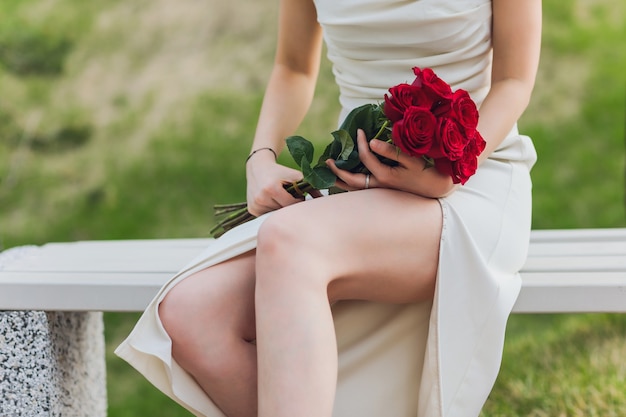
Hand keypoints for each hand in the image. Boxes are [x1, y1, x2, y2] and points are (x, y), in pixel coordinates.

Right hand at [246, 153, 305, 215]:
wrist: (257, 167)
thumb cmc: (278, 171)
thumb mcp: (294, 175)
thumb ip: (309, 185)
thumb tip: (322, 197)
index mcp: (271, 188)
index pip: (291, 204)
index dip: (298, 201)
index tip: (299, 196)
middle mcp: (261, 198)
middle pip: (283, 210)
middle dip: (289, 205)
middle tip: (290, 197)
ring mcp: (255, 205)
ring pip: (275, 214)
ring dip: (280, 208)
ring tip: (280, 197)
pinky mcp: (252, 209)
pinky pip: (267, 214)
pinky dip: (272, 209)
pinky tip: (272, 200)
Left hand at [327, 129, 455, 197]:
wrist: (437, 188)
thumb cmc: (426, 171)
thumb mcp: (411, 159)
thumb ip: (391, 151)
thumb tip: (372, 143)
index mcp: (385, 176)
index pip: (365, 157)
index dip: (360, 142)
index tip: (359, 131)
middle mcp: (379, 186)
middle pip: (352, 181)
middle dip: (338, 171)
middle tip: (327, 161)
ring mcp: (380, 191)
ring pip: (355, 189)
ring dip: (341, 181)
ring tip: (330, 173)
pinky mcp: (382, 192)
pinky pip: (362, 190)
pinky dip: (350, 186)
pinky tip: (344, 180)